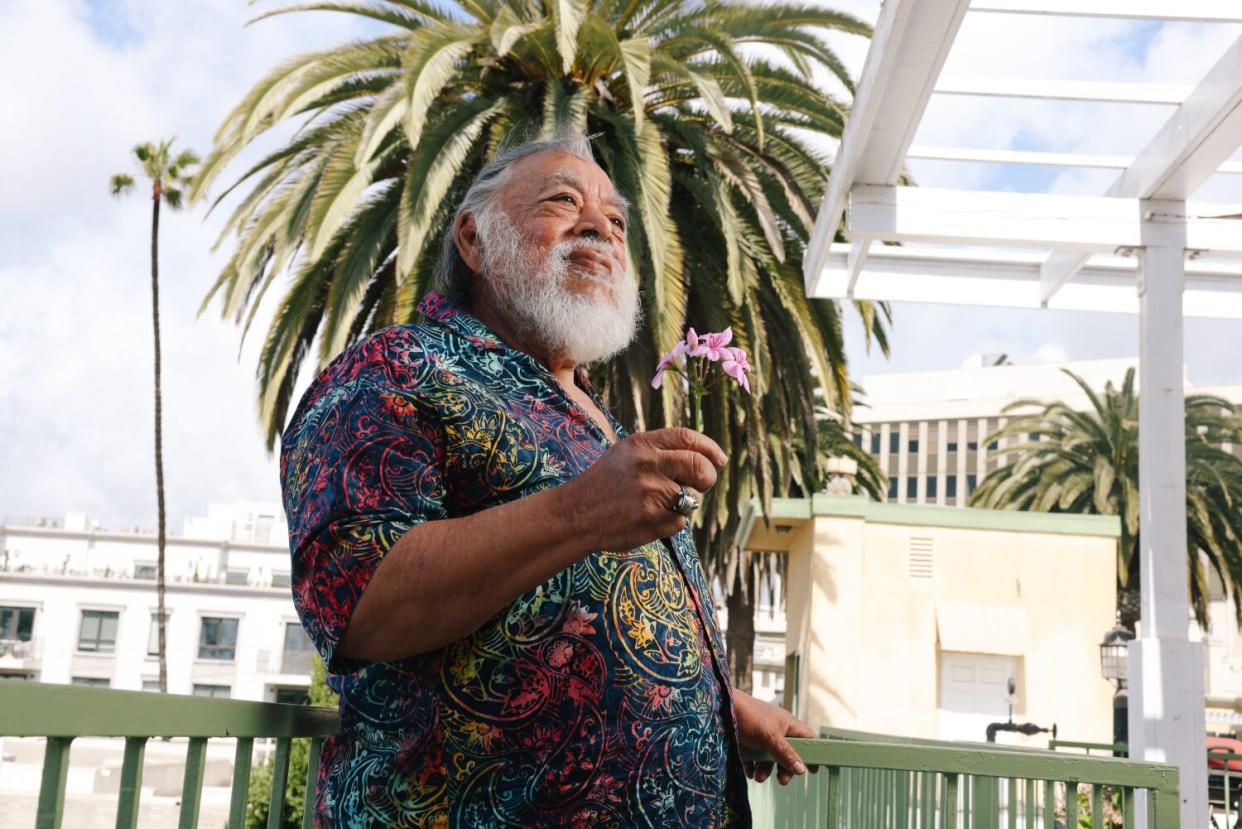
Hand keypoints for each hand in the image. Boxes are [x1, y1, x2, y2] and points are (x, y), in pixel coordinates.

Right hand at [558, 427, 726, 550]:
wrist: (574, 513)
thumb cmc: (605, 483)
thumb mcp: (627, 453)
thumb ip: (660, 450)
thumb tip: (706, 457)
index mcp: (642, 444)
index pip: (688, 438)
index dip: (709, 449)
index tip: (719, 459)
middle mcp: (647, 465)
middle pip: (699, 467)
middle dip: (707, 477)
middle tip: (702, 484)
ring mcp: (650, 494)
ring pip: (691, 498)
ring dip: (683, 503)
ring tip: (658, 504)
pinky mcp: (651, 520)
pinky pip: (680, 522)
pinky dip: (670, 523)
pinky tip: (647, 519)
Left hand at [733, 689, 814, 785]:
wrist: (720, 708)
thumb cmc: (749, 717)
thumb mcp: (770, 737)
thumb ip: (785, 754)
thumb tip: (802, 770)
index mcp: (788, 725)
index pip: (807, 738)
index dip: (812, 753)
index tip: (813, 770)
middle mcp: (777, 730)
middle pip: (788, 753)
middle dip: (784, 768)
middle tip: (781, 780)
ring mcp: (762, 736)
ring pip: (770, 758)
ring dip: (766, 769)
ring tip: (758, 777)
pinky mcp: (748, 742)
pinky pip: (755, 758)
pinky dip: (753, 766)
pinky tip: (750, 772)